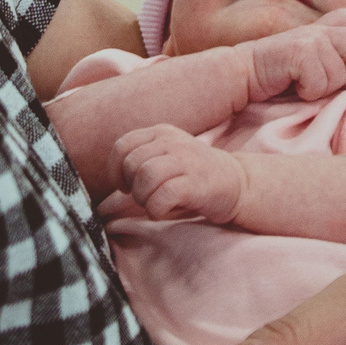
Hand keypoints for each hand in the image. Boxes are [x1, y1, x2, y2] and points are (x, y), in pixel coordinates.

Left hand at [101, 126, 247, 225]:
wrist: (238, 183)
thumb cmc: (194, 177)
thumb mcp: (165, 161)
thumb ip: (138, 167)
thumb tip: (107, 194)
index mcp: (161, 133)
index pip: (122, 146)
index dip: (115, 170)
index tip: (125, 187)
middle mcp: (172, 142)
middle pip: (132, 163)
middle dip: (132, 187)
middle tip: (145, 197)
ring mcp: (186, 160)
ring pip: (145, 176)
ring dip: (143, 198)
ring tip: (154, 204)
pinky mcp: (196, 182)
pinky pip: (163, 194)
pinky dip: (156, 208)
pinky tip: (163, 211)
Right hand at [247, 10, 345, 103]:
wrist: (242, 74)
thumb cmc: (279, 77)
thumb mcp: (311, 62)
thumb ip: (335, 58)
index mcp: (325, 28)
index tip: (344, 70)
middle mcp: (320, 29)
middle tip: (329, 83)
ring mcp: (311, 38)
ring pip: (341, 74)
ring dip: (323, 89)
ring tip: (302, 84)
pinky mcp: (300, 51)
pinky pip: (321, 82)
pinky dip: (308, 93)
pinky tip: (292, 85)